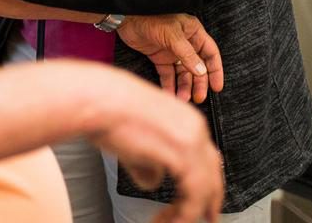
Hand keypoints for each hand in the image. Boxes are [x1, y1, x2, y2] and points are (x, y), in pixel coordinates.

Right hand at [93, 79, 223, 222]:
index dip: (206, 183)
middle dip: (209, 201)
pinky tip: (164, 219)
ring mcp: (191, 140)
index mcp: (186, 120)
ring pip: (204, 188)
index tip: (203, 201)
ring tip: (167, 222)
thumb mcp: (135, 141)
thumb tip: (154, 181)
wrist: (99, 101)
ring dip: (186, 213)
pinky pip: (193, 196)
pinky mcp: (183, 154)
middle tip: (206, 219)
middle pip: (213, 174)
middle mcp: (195, 128)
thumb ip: (149, 164)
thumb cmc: (108, 112)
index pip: (207, 158)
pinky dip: (181, 215)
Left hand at [117, 13, 223, 104]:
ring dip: (184, 87)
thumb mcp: (172, 35)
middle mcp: (186, 44)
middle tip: (199, 98)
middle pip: (198, 67)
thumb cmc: (151, 17)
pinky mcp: (159, 58)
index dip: (215, 70)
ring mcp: (172, 52)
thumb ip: (187, 54)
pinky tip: (170, 96)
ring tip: (182, 100)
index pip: (210, 54)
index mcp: (193, 33)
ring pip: (183, 74)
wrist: (126, 18)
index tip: (216, 87)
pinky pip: (168, 75)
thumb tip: (202, 72)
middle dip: (199, 83)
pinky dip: (169, 86)